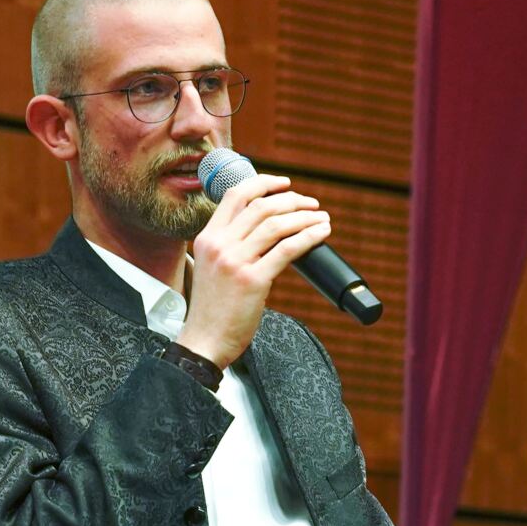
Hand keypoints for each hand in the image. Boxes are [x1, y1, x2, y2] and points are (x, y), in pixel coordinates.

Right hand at [172, 170, 331, 367]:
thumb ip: (228, 246)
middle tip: (312, 205)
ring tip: (322, 219)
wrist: (204, 341)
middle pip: (262, 206)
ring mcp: (235, 262)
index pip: (236, 195)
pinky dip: (309, 237)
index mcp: (207, 238)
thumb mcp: (211, 267)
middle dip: (293, 200)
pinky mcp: (253, 281)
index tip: (285, 184)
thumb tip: (264, 228)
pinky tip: (321, 234)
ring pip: (277, 225)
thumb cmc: (213, 309)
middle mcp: (219, 245)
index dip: (264, 183)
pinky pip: (287, 249)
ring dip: (305, 217)